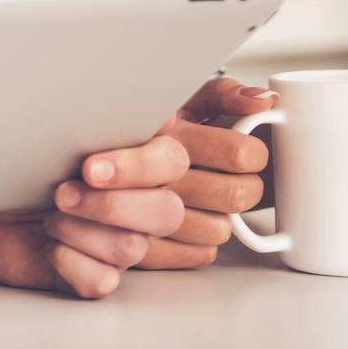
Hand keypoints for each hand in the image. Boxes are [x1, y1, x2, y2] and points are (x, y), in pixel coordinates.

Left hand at [0, 134, 188, 298]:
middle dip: (110, 204)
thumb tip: (125, 105)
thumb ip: (89, 118)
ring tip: (49, 217)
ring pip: (132, 247)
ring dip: (80, 229)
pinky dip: (70, 261)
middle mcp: (137, 203)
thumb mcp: (46, 130)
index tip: (90, 167)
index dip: (138, 167)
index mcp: (134, 160)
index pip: (170, 160)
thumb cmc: (15, 160)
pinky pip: (102, 280)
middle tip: (62, 194)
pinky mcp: (93, 275)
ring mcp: (117, 242)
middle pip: (166, 212)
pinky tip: (48, 247)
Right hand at [136, 76, 274, 269]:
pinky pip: (200, 253)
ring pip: (220, 229)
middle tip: (233, 177)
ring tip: (203, 199)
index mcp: (169, 136)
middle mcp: (156, 176)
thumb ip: (221, 95)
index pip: (239, 153)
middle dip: (244, 187)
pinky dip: (200, 241)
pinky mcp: (145, 250)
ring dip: (220, 216)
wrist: (84, 168)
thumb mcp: (176, 100)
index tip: (244, 152)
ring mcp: (146, 217)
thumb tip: (263, 100)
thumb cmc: (138, 132)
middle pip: (237, 194)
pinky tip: (187, 219)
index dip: (251, 153)